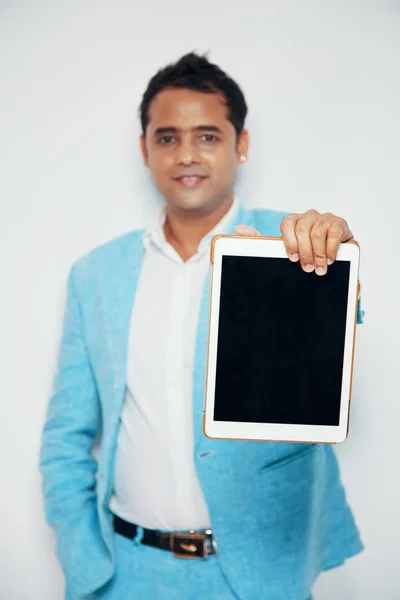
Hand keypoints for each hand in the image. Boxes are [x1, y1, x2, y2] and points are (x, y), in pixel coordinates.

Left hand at [235, 209, 352, 275]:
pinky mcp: (339, 223)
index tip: (292, 259)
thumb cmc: (304, 252)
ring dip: (319, 254)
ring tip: (320, 269)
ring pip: (318, 232)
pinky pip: (334, 232)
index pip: (287, 224)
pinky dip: (331, 248)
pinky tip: (330, 259)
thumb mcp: (282, 249)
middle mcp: (308, 216)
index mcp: (293, 220)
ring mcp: (324, 218)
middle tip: (308, 269)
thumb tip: (238, 229)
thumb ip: (260, 240)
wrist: (330, 257)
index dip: (290, 242)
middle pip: (303, 228)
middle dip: (305, 252)